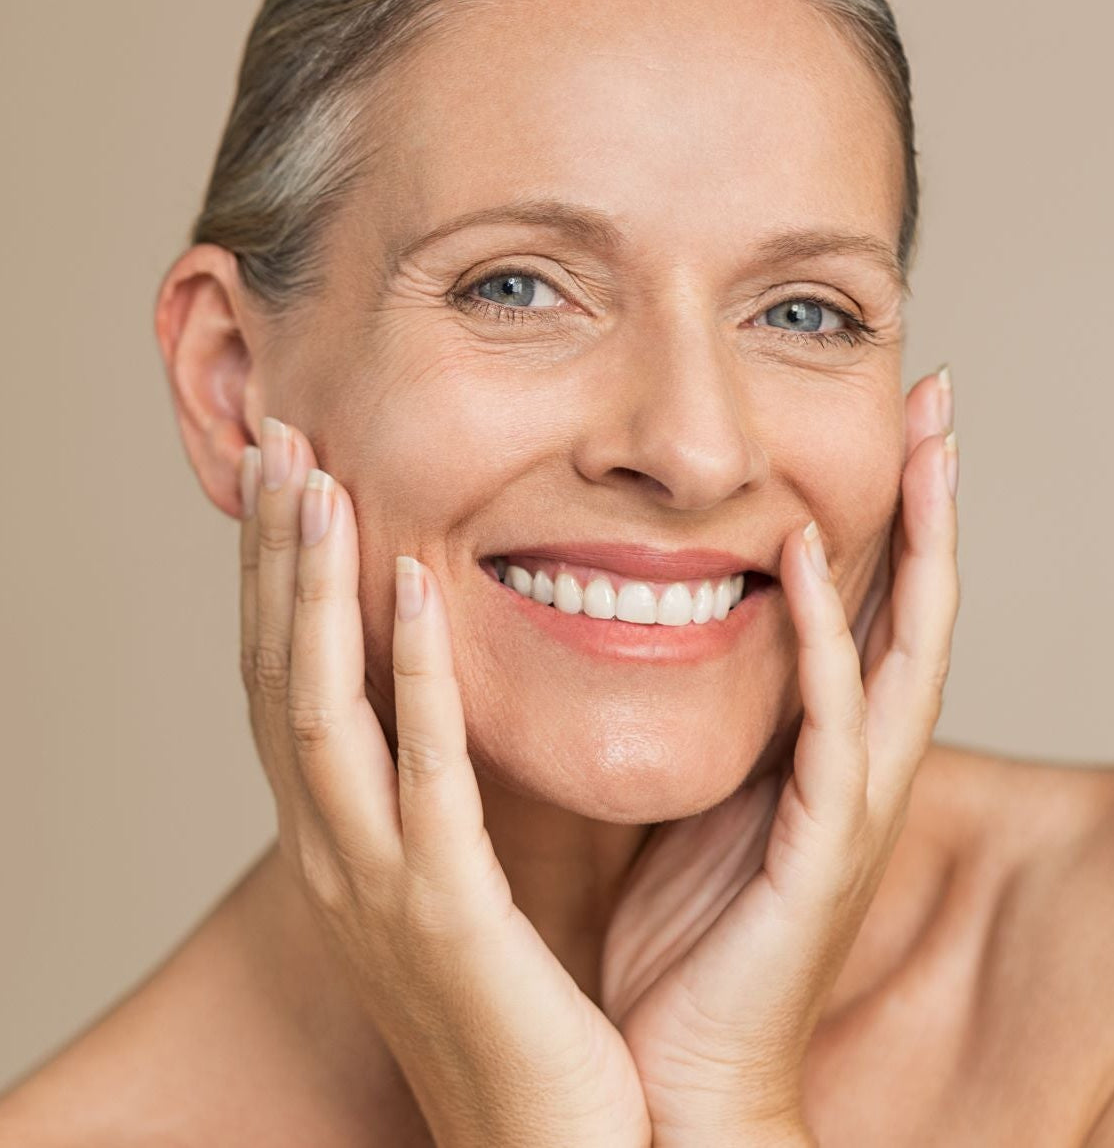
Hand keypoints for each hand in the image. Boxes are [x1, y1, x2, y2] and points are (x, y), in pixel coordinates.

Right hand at [238, 417, 649, 1147]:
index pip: (283, 682)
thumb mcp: (449, 883)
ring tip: (315, 480)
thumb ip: (434, 791)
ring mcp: (372, 884)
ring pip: (317, 708)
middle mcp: (328, 852)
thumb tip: (438, 704)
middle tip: (274, 443)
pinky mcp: (443, 912)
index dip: (271, 580)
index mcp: (335, 840)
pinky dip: (413, 675)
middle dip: (268, 557)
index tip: (285, 480)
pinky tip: (418, 586)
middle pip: (273, 674)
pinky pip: (422, 773)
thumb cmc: (509, 1006)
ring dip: (310, 589)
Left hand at [599, 370, 958, 1146]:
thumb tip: (645, 629)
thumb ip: (700, 718)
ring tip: (925, 441)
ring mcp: (852, 804)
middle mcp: (857, 766)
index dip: (888, 516)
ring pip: (910, 648)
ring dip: (920, 543)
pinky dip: (831, 637)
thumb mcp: (691, 796)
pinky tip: (810, 558)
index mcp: (822, 751)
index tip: (886, 425)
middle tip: (939, 396)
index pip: (873, 609)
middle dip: (933, 501)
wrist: (679, 1078)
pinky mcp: (826, 847)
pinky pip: (833, 723)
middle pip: (919, 607)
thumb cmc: (682, 942)